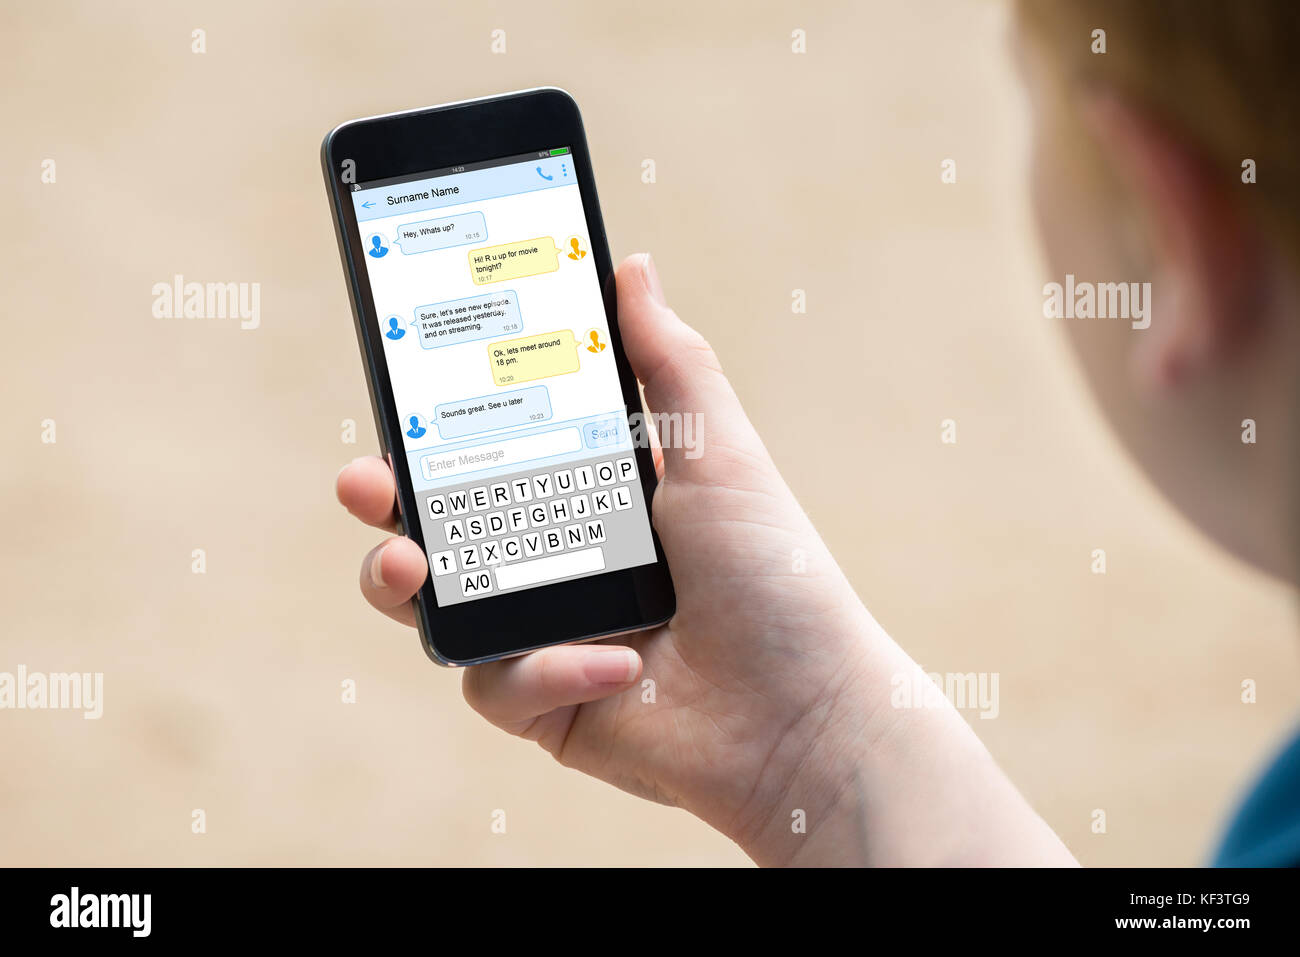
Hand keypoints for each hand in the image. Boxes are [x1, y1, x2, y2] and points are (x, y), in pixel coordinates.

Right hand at [337, 254, 1075, 865]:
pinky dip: (547, 670)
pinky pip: (500, 686)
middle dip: (388, 502)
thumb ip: (669, 361)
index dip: (435, 425)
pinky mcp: (546, 707)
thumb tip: (633, 265)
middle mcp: (557, 562)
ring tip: (407, 562)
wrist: (808, 712)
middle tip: (366, 480)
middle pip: (443, 526)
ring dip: (404, 583)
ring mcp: (545, 635)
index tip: (398, 387)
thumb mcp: (720, 453)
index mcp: (589, 497)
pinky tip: (611, 666)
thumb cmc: (775, 575)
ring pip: (439, 608)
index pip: (491, 451)